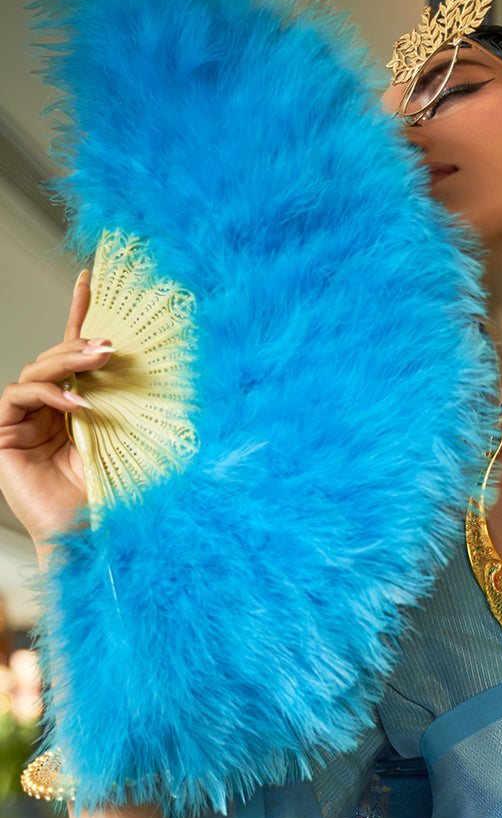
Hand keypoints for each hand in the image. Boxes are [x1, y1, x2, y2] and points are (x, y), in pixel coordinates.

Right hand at [0, 269, 113, 557]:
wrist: (92, 539)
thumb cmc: (112, 498)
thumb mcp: (129, 441)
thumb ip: (129, 407)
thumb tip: (169, 374)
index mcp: (76, 408)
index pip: (75, 354)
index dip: (79, 314)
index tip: (91, 279)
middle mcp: (47, 412)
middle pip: (54, 358)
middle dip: (79, 344)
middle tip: (110, 344)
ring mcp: (22, 422)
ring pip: (36, 372)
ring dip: (67, 362)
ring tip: (100, 363)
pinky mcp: (3, 436)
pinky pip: (18, 396)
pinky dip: (48, 394)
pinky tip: (77, 405)